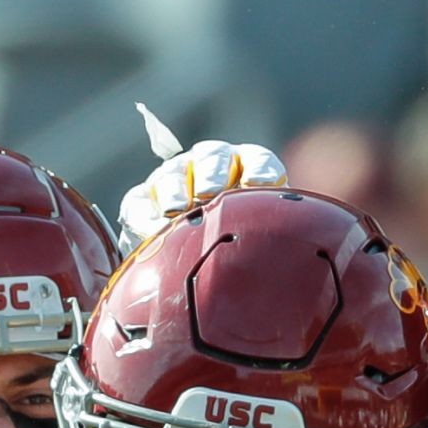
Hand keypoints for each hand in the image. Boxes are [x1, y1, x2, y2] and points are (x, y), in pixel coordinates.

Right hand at [118, 104, 289, 248]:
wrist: (189, 270)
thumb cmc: (236, 253)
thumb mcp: (257, 244)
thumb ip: (268, 241)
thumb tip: (288, 261)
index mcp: (246, 170)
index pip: (257, 160)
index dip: (260, 169)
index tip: (261, 185)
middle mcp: (210, 167)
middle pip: (213, 158)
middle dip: (212, 173)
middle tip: (211, 192)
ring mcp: (174, 180)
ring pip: (174, 174)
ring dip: (175, 189)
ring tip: (176, 209)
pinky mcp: (141, 202)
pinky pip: (139, 203)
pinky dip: (144, 214)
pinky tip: (150, 228)